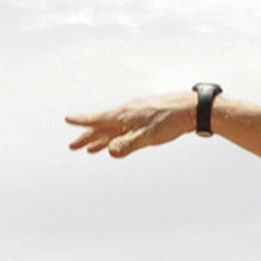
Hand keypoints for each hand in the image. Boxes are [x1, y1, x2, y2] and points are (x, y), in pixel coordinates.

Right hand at [64, 94, 198, 157]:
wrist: (193, 108)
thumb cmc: (170, 121)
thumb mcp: (148, 136)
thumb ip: (128, 144)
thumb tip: (109, 152)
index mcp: (125, 115)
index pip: (99, 120)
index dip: (82, 122)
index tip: (67, 119)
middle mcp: (128, 113)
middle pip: (103, 127)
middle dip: (88, 137)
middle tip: (73, 146)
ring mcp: (137, 115)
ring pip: (114, 129)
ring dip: (102, 139)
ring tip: (91, 149)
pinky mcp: (146, 117)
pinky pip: (125, 128)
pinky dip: (117, 135)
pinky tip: (117, 140)